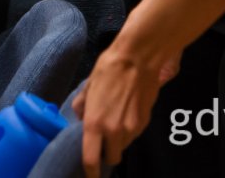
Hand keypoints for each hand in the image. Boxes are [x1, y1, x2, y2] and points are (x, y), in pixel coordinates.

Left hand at [75, 39, 181, 177]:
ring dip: (118, 141)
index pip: (91, 160)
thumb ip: (82, 106)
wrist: (138, 58)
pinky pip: (134, 134)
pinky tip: (125, 114)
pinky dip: (128, 131)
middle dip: (107, 154)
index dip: (90, 172)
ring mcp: (132, 128)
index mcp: (95, 124)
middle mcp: (114, 131)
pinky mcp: (145, 122)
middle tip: (101, 142)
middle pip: (112, 158)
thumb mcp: (88, 86)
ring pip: (124, 146)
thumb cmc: (109, 69)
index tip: (90, 175)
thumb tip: (80, 116)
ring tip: (113, 122)